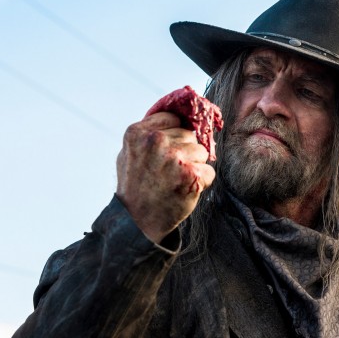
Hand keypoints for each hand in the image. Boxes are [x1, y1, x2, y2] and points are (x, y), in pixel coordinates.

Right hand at [116, 112, 215, 242]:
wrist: (137, 222)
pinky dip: (202, 182)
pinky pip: (209, 171)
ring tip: (176, 181)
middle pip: (190, 135)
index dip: (174, 134)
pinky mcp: (192, 175)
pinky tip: (185, 190)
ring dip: (194, 166)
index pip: (173, 118)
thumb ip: (148, 132)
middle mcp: (156, 141)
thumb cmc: (135, 186)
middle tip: (169, 171)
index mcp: (137, 132)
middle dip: (185, 151)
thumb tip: (177, 116)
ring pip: (202, 152)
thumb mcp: (129, 152)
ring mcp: (175, 157)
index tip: (168, 149)